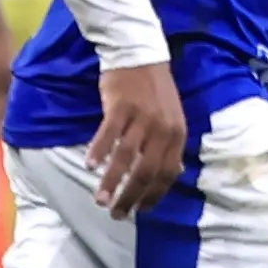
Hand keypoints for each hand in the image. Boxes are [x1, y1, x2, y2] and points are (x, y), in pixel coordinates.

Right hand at [87, 61, 185, 220]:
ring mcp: (142, 117)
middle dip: (130, 196)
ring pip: (126, 158)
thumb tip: (173, 173)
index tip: (140, 211)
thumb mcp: (172, 118)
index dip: (154, 195)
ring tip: (100, 200)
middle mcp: (163, 129)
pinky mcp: (121, 106)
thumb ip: (169, 145)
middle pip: (146, 172)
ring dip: (111, 182)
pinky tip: (90, 166)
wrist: (140, 55)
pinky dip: (99, 151)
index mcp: (177, 134)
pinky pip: (109, 134)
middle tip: (116, 213)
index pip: (168, 174)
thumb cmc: (154, 91)